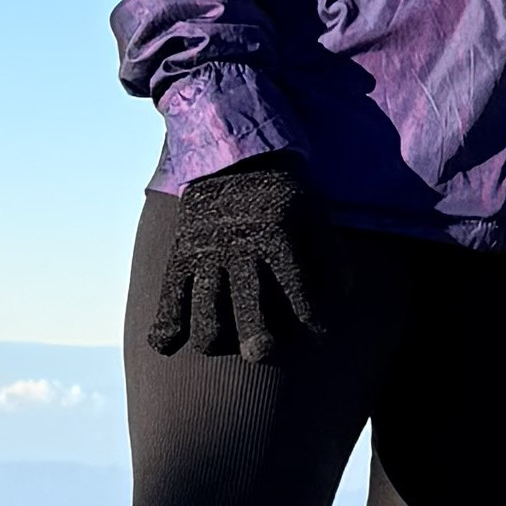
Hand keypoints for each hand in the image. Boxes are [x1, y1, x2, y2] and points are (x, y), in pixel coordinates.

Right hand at [147, 157, 323, 363]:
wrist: (234, 156)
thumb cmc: (284, 196)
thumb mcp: (316, 215)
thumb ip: (331, 259)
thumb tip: (340, 304)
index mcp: (280, 238)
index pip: (302, 299)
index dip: (315, 324)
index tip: (317, 331)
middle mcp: (241, 249)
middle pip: (249, 316)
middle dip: (260, 343)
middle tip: (263, 350)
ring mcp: (206, 255)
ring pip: (206, 320)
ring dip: (215, 341)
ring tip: (223, 342)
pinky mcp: (181, 257)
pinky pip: (168, 300)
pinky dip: (165, 330)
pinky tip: (168, 345)